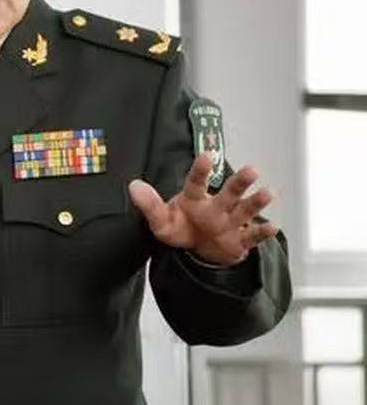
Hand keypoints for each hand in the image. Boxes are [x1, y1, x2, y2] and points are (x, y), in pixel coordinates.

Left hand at [128, 154, 279, 265]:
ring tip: (268, 193)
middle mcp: (216, 207)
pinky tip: (272, 227)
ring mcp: (230, 222)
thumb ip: (149, 205)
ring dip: (256, 202)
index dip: (201, 169)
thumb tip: (133, 186)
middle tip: (252, 170)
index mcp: (195, 199)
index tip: (207, 155)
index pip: (196, 182)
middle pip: (229, 192)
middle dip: (240, 182)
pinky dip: (262, 232)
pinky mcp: (240, 240)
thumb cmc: (181, 228)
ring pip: (245, 210)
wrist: (199, 250)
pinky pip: (252, 236)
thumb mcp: (160, 221)